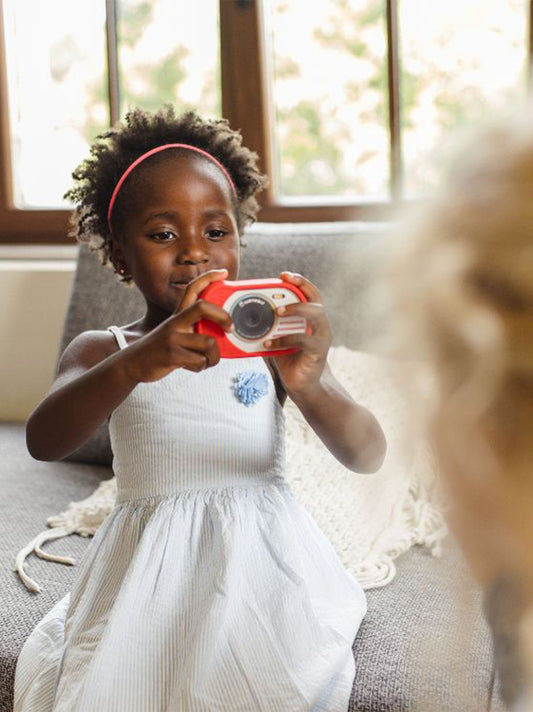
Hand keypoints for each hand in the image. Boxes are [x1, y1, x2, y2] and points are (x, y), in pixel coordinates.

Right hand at [123, 269, 232, 382]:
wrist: (132, 363)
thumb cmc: (160, 349)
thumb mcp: (173, 332)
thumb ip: (192, 328)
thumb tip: (221, 333)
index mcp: (177, 314)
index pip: (193, 288)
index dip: (209, 278)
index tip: (225, 273)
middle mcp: (175, 322)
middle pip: (203, 307)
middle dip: (222, 316)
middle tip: (230, 328)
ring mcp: (173, 337)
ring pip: (209, 342)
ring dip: (214, 357)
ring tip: (207, 360)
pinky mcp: (172, 354)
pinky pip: (199, 361)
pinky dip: (201, 367)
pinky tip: (194, 366)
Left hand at [264, 272, 330, 395]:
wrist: (302, 384)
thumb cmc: (289, 357)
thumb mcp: (278, 336)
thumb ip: (269, 324)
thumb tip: (243, 313)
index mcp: (311, 318)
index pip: (310, 293)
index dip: (300, 281)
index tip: (284, 275)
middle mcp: (320, 325)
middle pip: (316, 300)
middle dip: (299, 290)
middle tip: (280, 292)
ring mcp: (321, 337)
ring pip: (316, 315)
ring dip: (296, 309)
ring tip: (276, 312)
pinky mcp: (317, 352)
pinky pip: (302, 340)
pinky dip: (283, 339)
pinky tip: (268, 343)